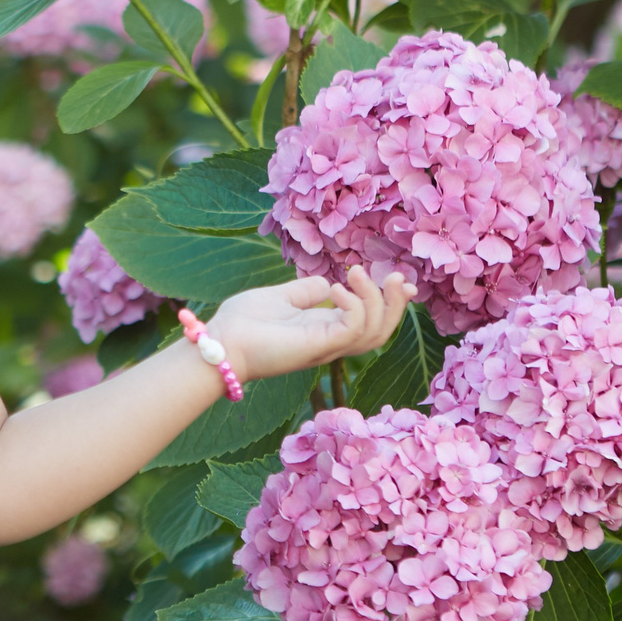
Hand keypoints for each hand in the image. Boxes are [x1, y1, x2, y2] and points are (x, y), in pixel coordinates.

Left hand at [208, 267, 416, 381]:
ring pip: (374, 333)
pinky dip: (355, 305)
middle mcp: (330, 341)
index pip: (370, 322)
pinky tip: (336, 288)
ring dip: (377, 299)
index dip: (391, 303)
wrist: (219, 342)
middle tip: (398, 276)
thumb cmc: (242, 323)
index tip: (403, 280)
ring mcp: (325, 346)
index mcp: (324, 330)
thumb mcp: (280, 297)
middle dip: (396, 304)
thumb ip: (306, 292)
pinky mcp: (317, 346)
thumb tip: (327, 282)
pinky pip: (353, 329)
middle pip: (381, 332)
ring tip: (357, 273)